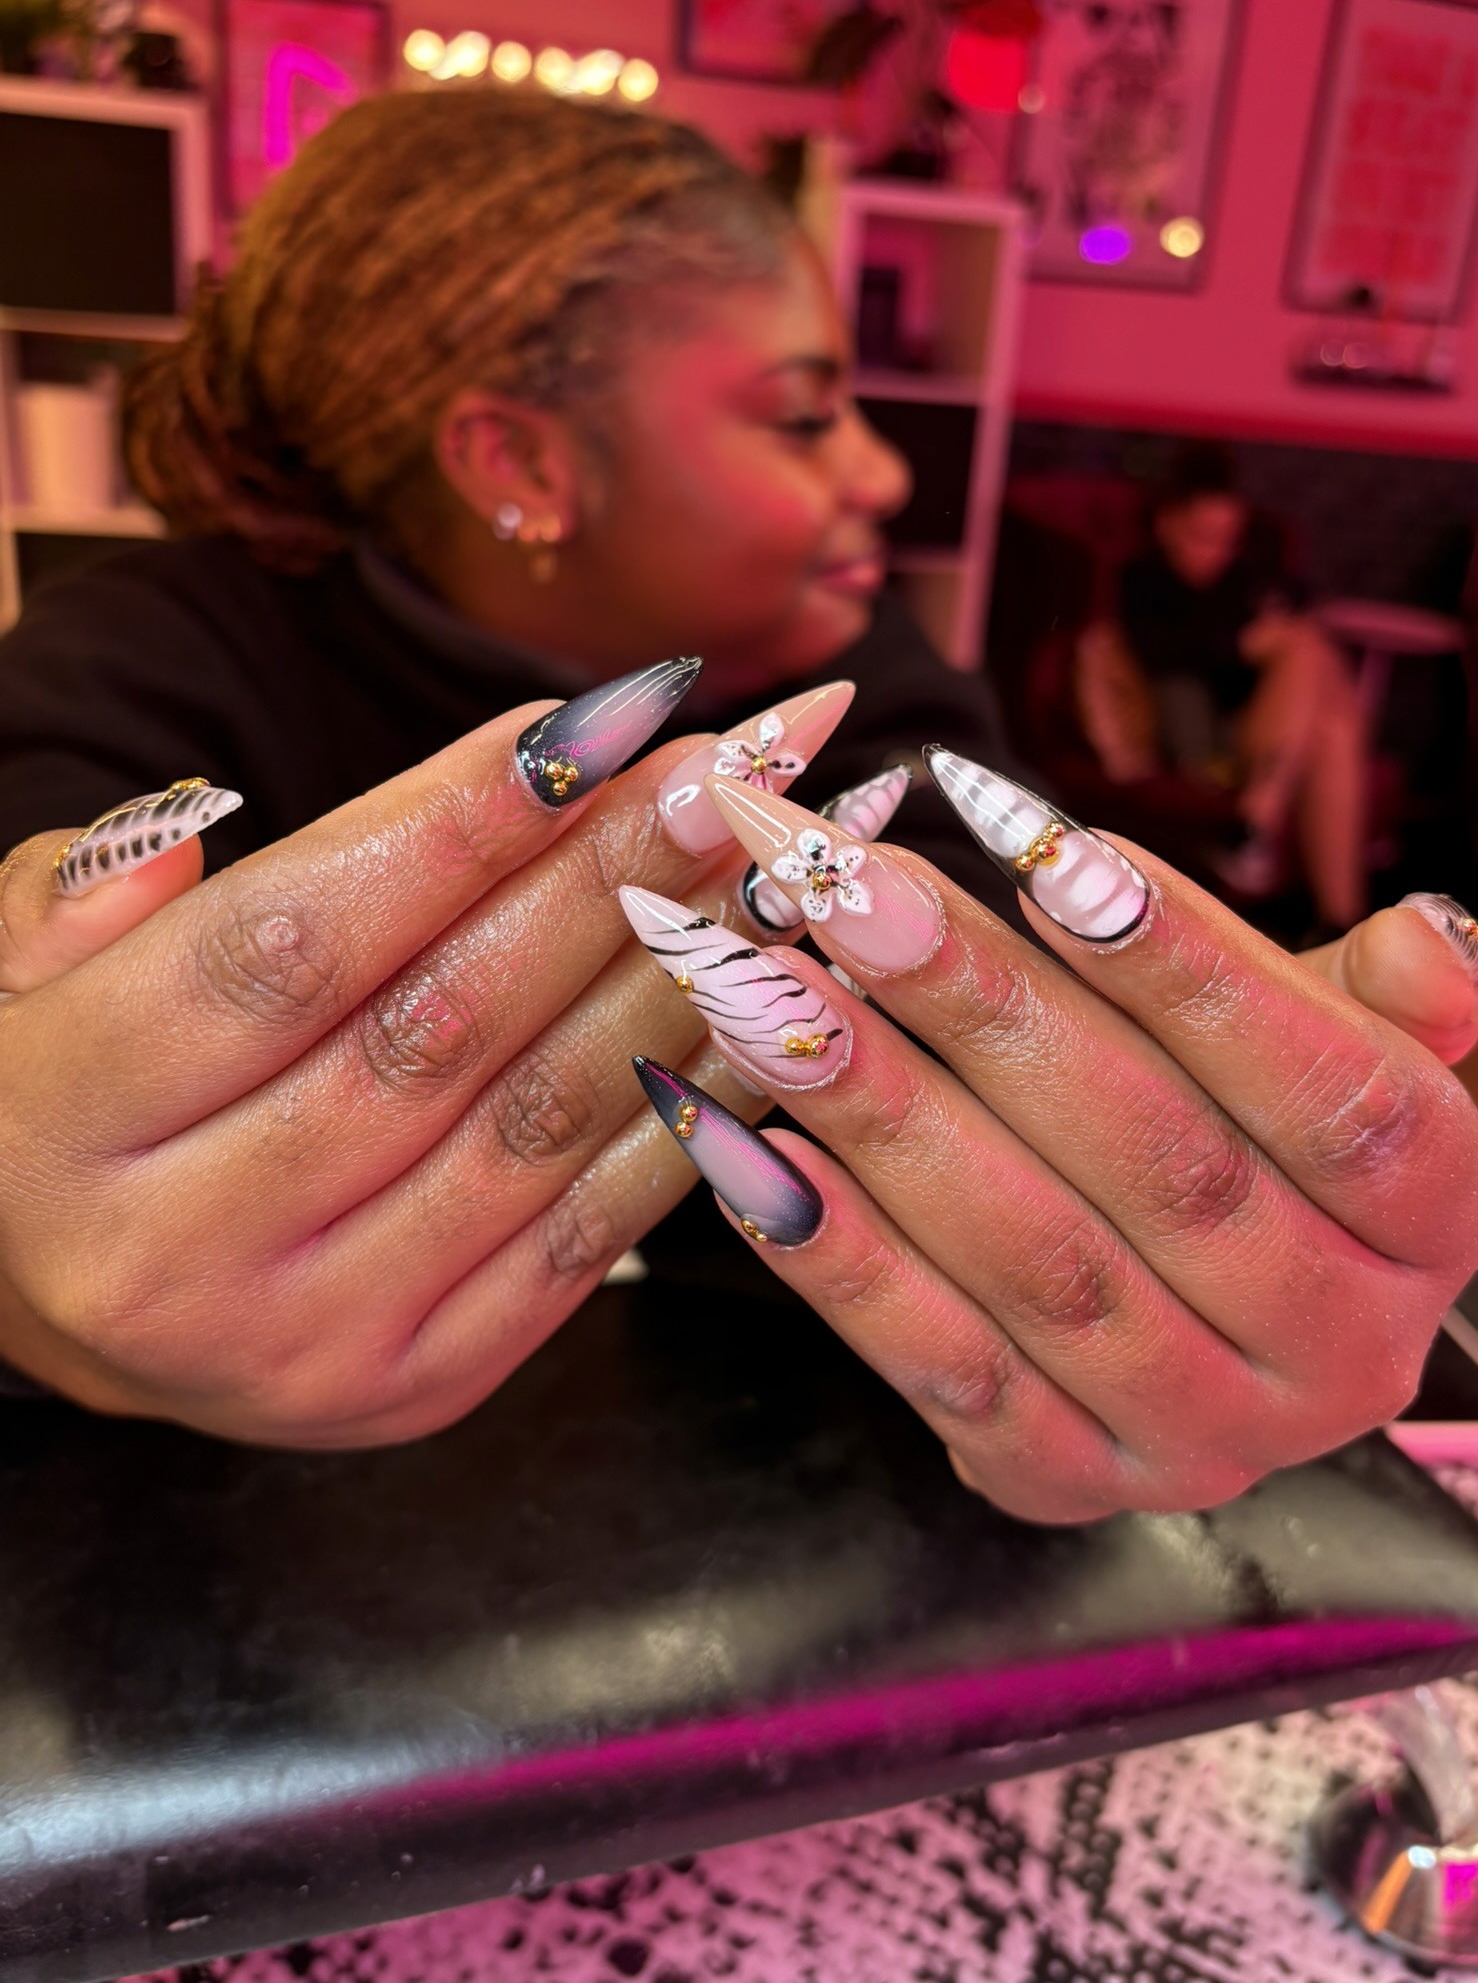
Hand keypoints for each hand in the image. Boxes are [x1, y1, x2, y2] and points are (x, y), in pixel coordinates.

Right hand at [0, 674, 854, 1443]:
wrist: (61, 1294)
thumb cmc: (70, 1085)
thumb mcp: (20, 969)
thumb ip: (93, 889)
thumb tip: (208, 822)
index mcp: (73, 1117)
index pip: (293, 946)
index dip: (462, 825)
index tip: (609, 715)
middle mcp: (185, 1251)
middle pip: (441, 1028)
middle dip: (614, 878)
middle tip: (740, 764)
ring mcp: (313, 1340)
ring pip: (535, 1128)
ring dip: (679, 981)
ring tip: (779, 865)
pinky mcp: (416, 1385)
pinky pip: (584, 1235)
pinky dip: (686, 1113)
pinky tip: (765, 1011)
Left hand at [631, 756, 1477, 1523]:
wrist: (1220, 1318)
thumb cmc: (1263, 1130)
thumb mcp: (1352, 1049)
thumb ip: (1389, 996)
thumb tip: (1427, 942)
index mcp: (1434, 1226)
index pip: (1331, 1092)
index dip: (1188, 965)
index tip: (1034, 838)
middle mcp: (1340, 1357)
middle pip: (1161, 1167)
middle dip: (986, 1011)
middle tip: (846, 887)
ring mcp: (1198, 1441)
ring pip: (1034, 1264)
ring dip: (883, 1115)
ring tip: (764, 987)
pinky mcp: (1065, 1485)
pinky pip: (941, 1368)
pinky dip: (838, 1260)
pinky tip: (748, 1146)